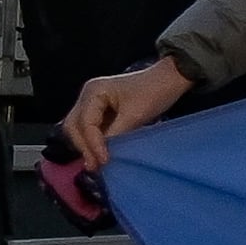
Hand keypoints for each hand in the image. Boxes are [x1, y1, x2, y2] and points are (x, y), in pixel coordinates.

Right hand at [65, 57, 189, 168]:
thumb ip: (116, 134)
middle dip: (83, 146)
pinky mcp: (101, 111)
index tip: (104, 160)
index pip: (85, 123)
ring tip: (96, 164)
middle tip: (95, 166)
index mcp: (94, 92)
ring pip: (79, 129)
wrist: (171, 78)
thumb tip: (101, 155)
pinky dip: (94, 142)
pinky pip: (91, 129)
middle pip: (74, 126)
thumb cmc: (155, 92)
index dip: (93, 143)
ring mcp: (92, 103)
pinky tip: (100, 154)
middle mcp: (87, 96)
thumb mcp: (136, 115)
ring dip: (86, 146)